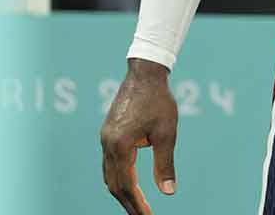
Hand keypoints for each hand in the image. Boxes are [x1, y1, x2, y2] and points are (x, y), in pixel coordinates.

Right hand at [100, 59, 178, 214]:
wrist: (144, 74)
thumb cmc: (158, 101)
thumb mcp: (166, 133)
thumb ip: (165, 164)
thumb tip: (169, 192)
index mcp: (120, 146)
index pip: (126, 185)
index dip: (136, 204)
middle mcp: (107, 144)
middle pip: (114, 184)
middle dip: (128, 203)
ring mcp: (105, 138)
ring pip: (109, 174)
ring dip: (122, 191)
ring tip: (136, 204)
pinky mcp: (108, 133)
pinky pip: (109, 163)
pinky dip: (118, 177)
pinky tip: (129, 182)